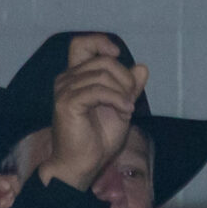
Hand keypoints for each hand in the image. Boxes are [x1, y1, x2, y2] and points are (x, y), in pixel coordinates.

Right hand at [46, 34, 146, 190]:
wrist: (82, 164)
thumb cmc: (98, 139)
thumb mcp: (121, 107)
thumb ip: (130, 87)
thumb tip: (142, 67)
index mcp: (76, 77)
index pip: (80, 44)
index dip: (100, 42)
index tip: (117, 55)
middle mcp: (66, 79)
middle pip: (102, 61)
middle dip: (124, 78)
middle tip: (130, 99)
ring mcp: (64, 90)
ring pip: (102, 74)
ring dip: (122, 92)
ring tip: (127, 110)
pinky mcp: (67, 102)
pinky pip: (98, 90)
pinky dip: (117, 99)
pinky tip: (125, 111)